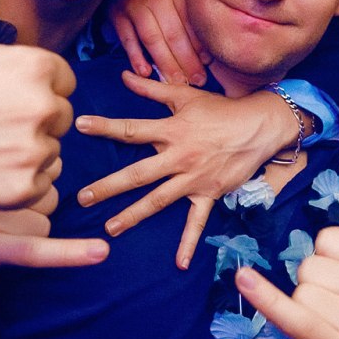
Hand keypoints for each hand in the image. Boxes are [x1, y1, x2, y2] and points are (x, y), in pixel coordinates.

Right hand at [0, 0, 75, 214]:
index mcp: (35, 66)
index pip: (60, 78)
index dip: (30, 84)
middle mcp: (40, 109)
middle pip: (58, 115)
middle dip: (29, 118)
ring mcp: (31, 153)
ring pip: (53, 152)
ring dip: (27, 151)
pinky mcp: (20, 190)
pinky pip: (44, 187)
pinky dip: (21, 182)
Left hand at [74, 74, 302, 265]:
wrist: (259, 126)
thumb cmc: (220, 109)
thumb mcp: (186, 95)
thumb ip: (153, 89)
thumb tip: (124, 76)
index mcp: (171, 131)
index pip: (131, 130)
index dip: (105, 127)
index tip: (79, 126)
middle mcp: (179, 157)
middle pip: (138, 173)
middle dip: (109, 186)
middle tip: (82, 198)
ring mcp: (193, 179)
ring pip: (158, 200)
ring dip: (134, 215)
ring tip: (110, 228)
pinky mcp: (209, 193)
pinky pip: (197, 222)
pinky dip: (189, 243)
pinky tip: (179, 263)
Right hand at [107, 0, 208, 84]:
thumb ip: (191, 9)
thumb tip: (207, 49)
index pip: (190, 20)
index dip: (200, 44)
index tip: (208, 63)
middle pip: (174, 34)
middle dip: (187, 61)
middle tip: (198, 79)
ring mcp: (133, 3)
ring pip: (152, 39)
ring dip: (166, 64)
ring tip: (177, 82)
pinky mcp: (116, 13)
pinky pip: (127, 39)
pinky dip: (135, 57)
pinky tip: (145, 73)